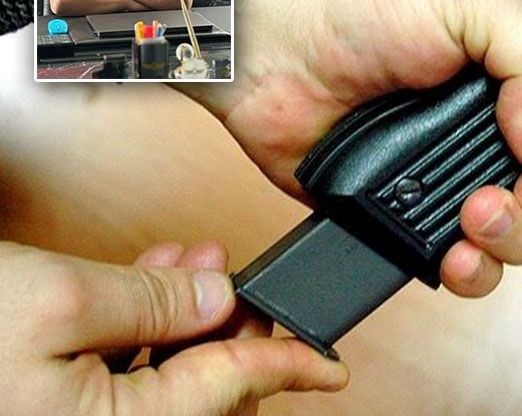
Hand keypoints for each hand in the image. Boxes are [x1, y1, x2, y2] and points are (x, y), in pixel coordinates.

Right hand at [0, 241, 347, 415]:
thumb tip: (218, 294)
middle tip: (255, 287)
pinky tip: (148, 285)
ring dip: (186, 318)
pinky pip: (113, 371)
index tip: (331, 362)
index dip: (289, 366)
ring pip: (158, 374)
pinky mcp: (43, 402)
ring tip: (199, 267)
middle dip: (232, 330)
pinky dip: (139, 326)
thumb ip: (153, 302)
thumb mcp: (57, 300)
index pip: (232, 392)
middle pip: (199, 387)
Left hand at [177, 0, 521, 296]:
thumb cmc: (366, 2)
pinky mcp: (417, 217)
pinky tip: (455, 254)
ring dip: (517, 237)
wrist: (273, 46)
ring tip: (475, 211)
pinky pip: (472, 267)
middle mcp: (506, 128)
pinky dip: (474, 271)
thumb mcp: (477, 1)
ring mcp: (462, 175)